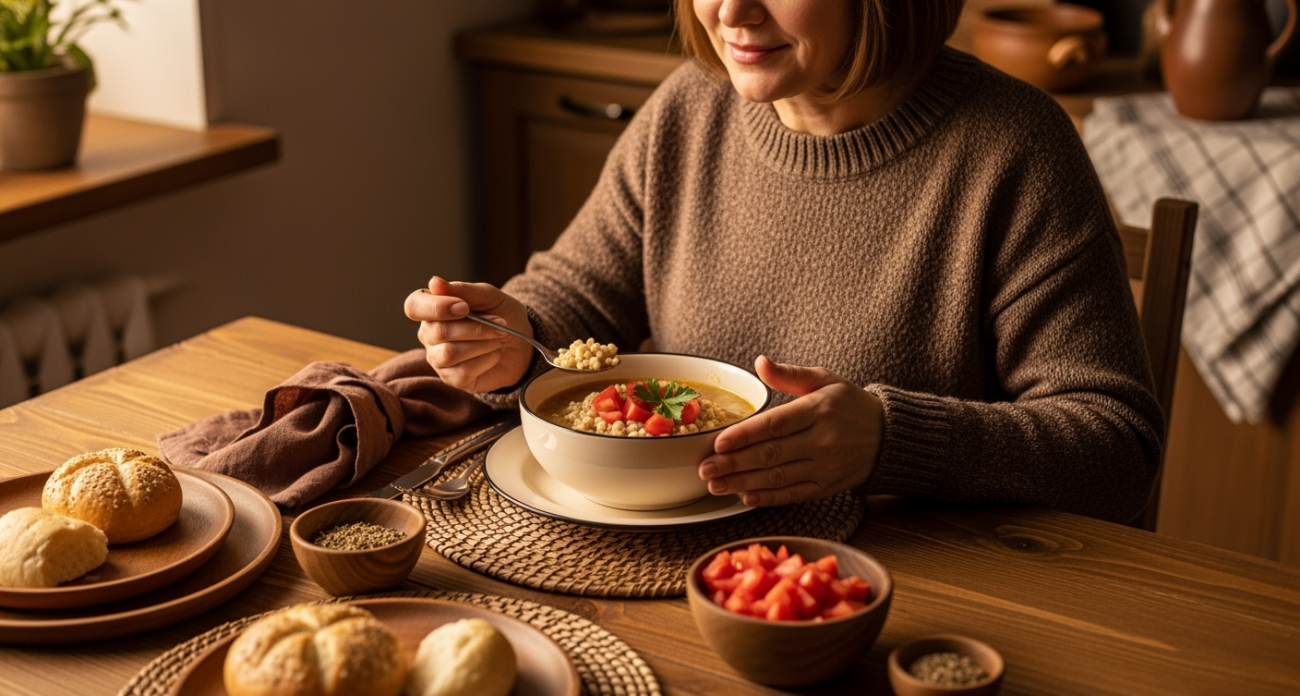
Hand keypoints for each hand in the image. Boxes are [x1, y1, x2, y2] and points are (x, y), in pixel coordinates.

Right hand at [403, 277, 534, 392]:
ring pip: (450, 353)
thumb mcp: (489, 296)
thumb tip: (434, 282)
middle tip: (501, 323)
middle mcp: (429, 334)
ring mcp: (438, 358)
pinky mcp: (452, 379)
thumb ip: (463, 290)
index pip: (414, 306)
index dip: (436, 307)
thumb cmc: (501, 315)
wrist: (522, 342)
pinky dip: (487, 359)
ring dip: (483, 343)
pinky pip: (464, 371)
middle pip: (439, 331)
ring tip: (500, 338)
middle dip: (476, 327)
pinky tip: (495, 354)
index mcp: (432, 309)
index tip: (465, 307)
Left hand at [697, 355, 883, 505]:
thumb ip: (790, 374)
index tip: (718, 442)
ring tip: (715, 485)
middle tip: (705, 469)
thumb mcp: (824, 379)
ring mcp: (826, 467)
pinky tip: (746, 497)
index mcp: (819, 410)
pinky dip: (770, 498)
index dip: (745, 435)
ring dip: (744, 483)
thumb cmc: (849, 404)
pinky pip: (795, 495)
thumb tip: (759, 362)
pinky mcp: (829, 487)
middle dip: (734, 463)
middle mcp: (823, 440)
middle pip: (772, 454)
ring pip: (779, 478)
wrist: (889, 435)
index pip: (775, 424)